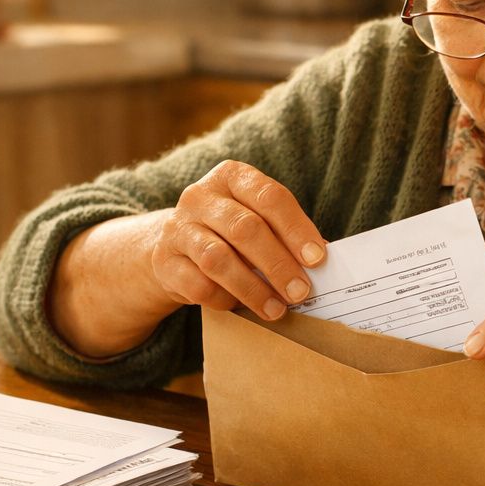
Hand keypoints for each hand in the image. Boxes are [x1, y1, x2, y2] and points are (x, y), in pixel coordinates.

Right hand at [150, 160, 327, 319]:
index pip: (269, 197)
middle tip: (301, 291)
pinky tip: (241, 306)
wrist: (171, 247)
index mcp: (231, 177)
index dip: (296, 229)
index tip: (317, 259)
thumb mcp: (256, 221)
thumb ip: (285, 234)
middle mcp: (200, 196)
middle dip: (278, 263)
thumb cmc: (229, 234)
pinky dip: (225, 299)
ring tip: (276, 308)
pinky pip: (199, 285)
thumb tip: (320, 259)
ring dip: (253, 288)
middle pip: (245, 228)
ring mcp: (178, 228)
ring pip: (219, 259)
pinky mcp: (164, 262)